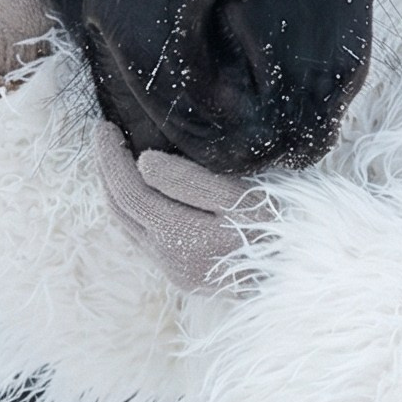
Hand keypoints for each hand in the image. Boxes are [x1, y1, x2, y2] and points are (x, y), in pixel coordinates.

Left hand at [93, 120, 263, 293]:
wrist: (296, 274)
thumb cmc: (275, 228)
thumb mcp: (239, 198)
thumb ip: (190, 181)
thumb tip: (143, 162)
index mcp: (177, 236)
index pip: (127, 191)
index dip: (110, 158)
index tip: (105, 126)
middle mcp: (166, 257)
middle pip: (120, 208)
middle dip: (106, 170)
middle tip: (104, 135)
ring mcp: (172, 269)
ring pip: (127, 224)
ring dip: (116, 189)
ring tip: (115, 158)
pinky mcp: (181, 273)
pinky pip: (142, 236)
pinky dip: (132, 208)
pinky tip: (140, 189)